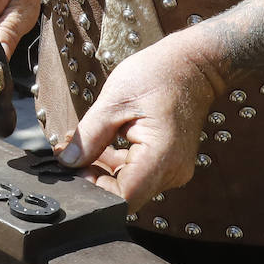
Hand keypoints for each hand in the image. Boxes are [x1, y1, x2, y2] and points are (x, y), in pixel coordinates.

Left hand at [56, 32, 223, 211]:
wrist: (194, 65)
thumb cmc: (160, 74)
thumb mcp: (115, 100)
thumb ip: (89, 135)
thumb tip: (68, 161)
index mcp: (161, 156)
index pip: (123, 197)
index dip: (94, 189)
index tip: (74, 169)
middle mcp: (172, 171)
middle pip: (125, 194)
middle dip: (93, 178)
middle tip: (70, 155)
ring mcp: (173, 169)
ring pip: (129, 185)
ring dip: (102, 171)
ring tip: (81, 147)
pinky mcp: (169, 163)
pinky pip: (137, 174)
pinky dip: (116, 164)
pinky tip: (100, 147)